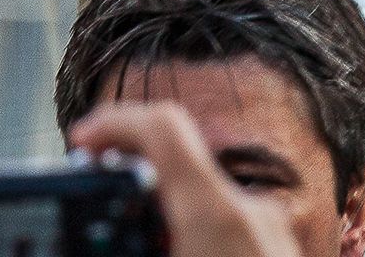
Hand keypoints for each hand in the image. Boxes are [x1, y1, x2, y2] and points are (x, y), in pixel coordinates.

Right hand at [62, 104, 292, 256]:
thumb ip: (128, 243)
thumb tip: (92, 239)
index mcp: (216, 218)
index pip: (162, 125)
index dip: (113, 121)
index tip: (83, 141)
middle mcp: (251, 212)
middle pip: (180, 156)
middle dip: (133, 165)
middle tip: (100, 188)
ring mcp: (271, 228)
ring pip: (205, 190)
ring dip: (164, 200)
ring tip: (135, 229)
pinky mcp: (281, 248)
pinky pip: (228, 217)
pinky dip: (194, 223)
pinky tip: (178, 245)